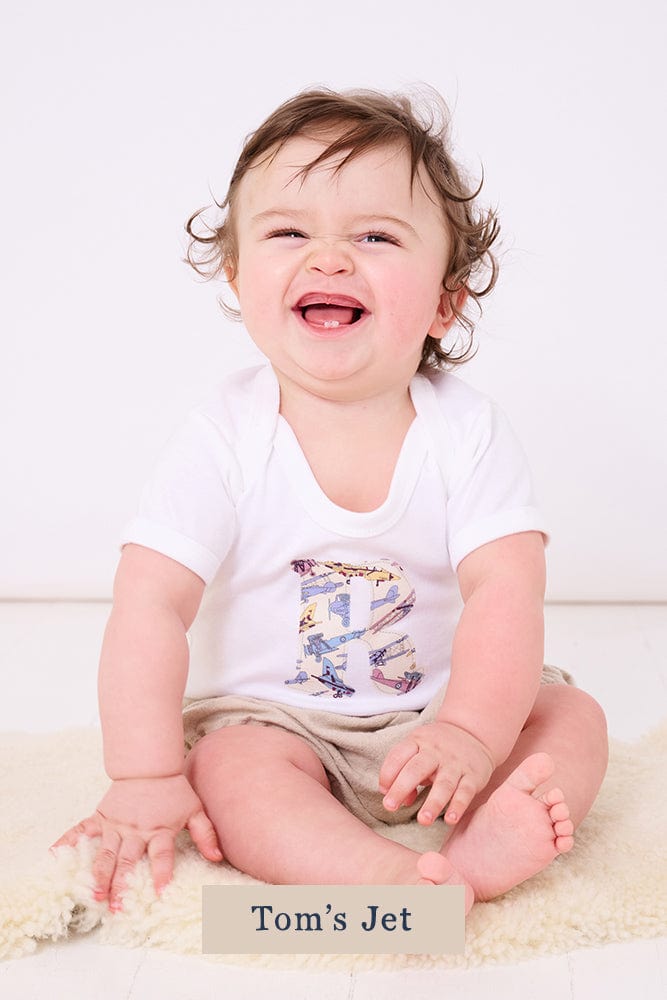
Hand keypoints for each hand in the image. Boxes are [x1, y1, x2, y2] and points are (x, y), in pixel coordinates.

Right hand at [51, 775, 222, 909]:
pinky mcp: (101, 817)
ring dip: (98, 876)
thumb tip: (218, 857)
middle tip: (117, 909)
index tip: (160, 893)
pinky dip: (67, 841)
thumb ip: (205, 834)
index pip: (162, 855)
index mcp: (159, 829)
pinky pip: (81, 830)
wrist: (149, 765)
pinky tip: (53, 854)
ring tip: (93, 896)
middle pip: (128, 861)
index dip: (162, 873)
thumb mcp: (195, 809)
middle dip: (122, 886)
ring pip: (105, 854)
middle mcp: (135, 830)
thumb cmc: (173, 791)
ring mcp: (116, 824)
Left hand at [378, 721, 494, 825]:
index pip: (398, 755)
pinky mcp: (473, 776)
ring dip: (433, 803)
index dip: (388, 774)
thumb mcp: (418, 751)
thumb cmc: (436, 749)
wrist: (472, 733)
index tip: (383, 793)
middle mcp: (436, 751)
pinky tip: (450, 819)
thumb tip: (400, 801)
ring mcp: (455, 763)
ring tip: (423, 820)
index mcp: (418, 742)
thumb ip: (404, 773)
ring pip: (443, 784)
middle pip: (416, 769)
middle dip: (401, 788)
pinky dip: (458, 806)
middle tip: (390, 807)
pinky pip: (465, 792)